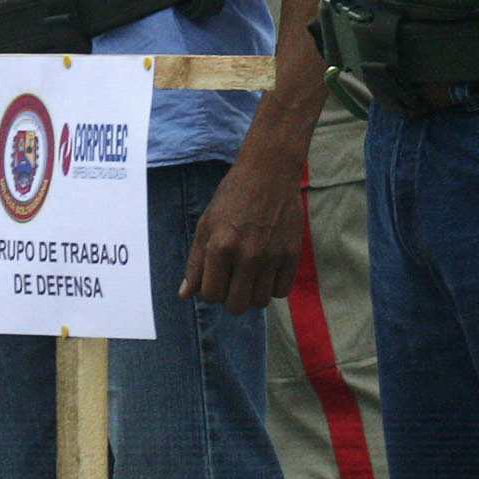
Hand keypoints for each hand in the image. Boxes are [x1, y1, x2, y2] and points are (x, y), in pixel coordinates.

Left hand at [177, 137, 306, 313]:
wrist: (270, 172)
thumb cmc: (233, 197)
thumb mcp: (206, 225)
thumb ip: (196, 262)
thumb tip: (186, 295)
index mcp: (220, 247)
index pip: (210, 295)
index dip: (210, 291)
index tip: (216, 278)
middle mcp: (247, 254)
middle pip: (236, 306)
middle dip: (231, 299)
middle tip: (233, 282)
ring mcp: (272, 255)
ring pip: (260, 301)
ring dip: (253, 294)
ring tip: (251, 276)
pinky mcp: (293, 253)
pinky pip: (282, 291)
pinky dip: (274, 287)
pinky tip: (268, 271)